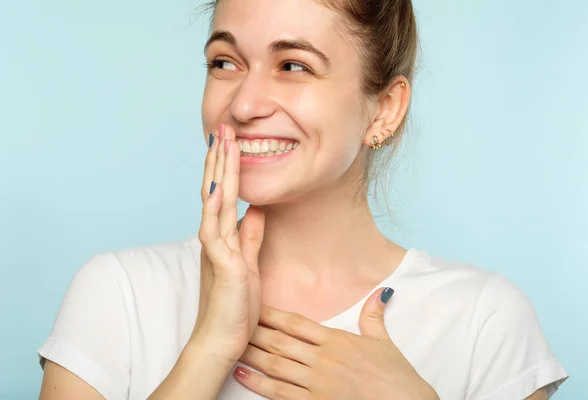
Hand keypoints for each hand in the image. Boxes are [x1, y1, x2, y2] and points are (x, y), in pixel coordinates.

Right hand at [193, 123, 265, 359]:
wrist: (221, 339)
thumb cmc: (233, 304)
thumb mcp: (248, 262)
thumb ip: (250, 236)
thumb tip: (255, 210)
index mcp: (222, 236)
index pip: (223, 194)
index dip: (227, 167)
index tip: (232, 141)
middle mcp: (214, 237)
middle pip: (216, 189)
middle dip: (221, 158)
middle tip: (224, 127)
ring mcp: (214, 248)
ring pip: (214, 201)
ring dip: (217, 171)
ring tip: (221, 141)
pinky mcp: (221, 264)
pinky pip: (215, 231)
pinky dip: (216, 207)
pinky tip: (217, 186)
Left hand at [235, 288, 438, 399]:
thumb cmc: (395, 375)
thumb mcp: (384, 341)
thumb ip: (373, 316)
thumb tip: (379, 292)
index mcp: (336, 340)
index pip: (296, 322)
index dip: (273, 314)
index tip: (254, 305)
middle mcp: (322, 359)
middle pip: (280, 341)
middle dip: (255, 332)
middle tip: (234, 322)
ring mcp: (317, 382)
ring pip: (276, 365)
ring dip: (252, 355)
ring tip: (232, 346)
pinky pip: (281, 393)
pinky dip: (259, 384)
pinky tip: (243, 376)